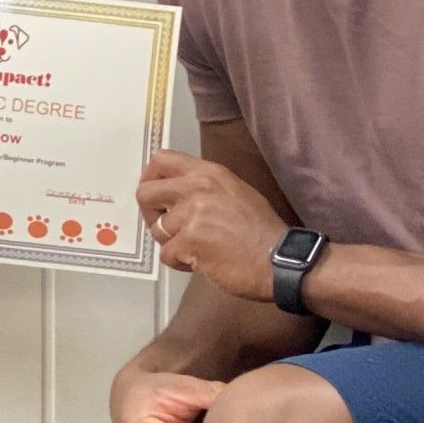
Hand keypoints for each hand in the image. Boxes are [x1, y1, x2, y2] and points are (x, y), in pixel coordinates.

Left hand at [136, 150, 284, 300]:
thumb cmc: (261, 231)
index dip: (149, 178)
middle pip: (145, 193)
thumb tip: (176, 192)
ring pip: (157, 230)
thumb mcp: (236, 191)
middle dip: (150, 213)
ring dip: (171, 243)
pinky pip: (166, 255)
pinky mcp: (188, 242)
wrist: (278, 260)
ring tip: (196, 247)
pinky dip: (180, 262)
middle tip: (166, 227)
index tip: (155, 195)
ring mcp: (191, 215)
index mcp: (209, 173)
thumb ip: (204, 187)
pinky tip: (202, 261)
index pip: (161, 160)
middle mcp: (197, 188)